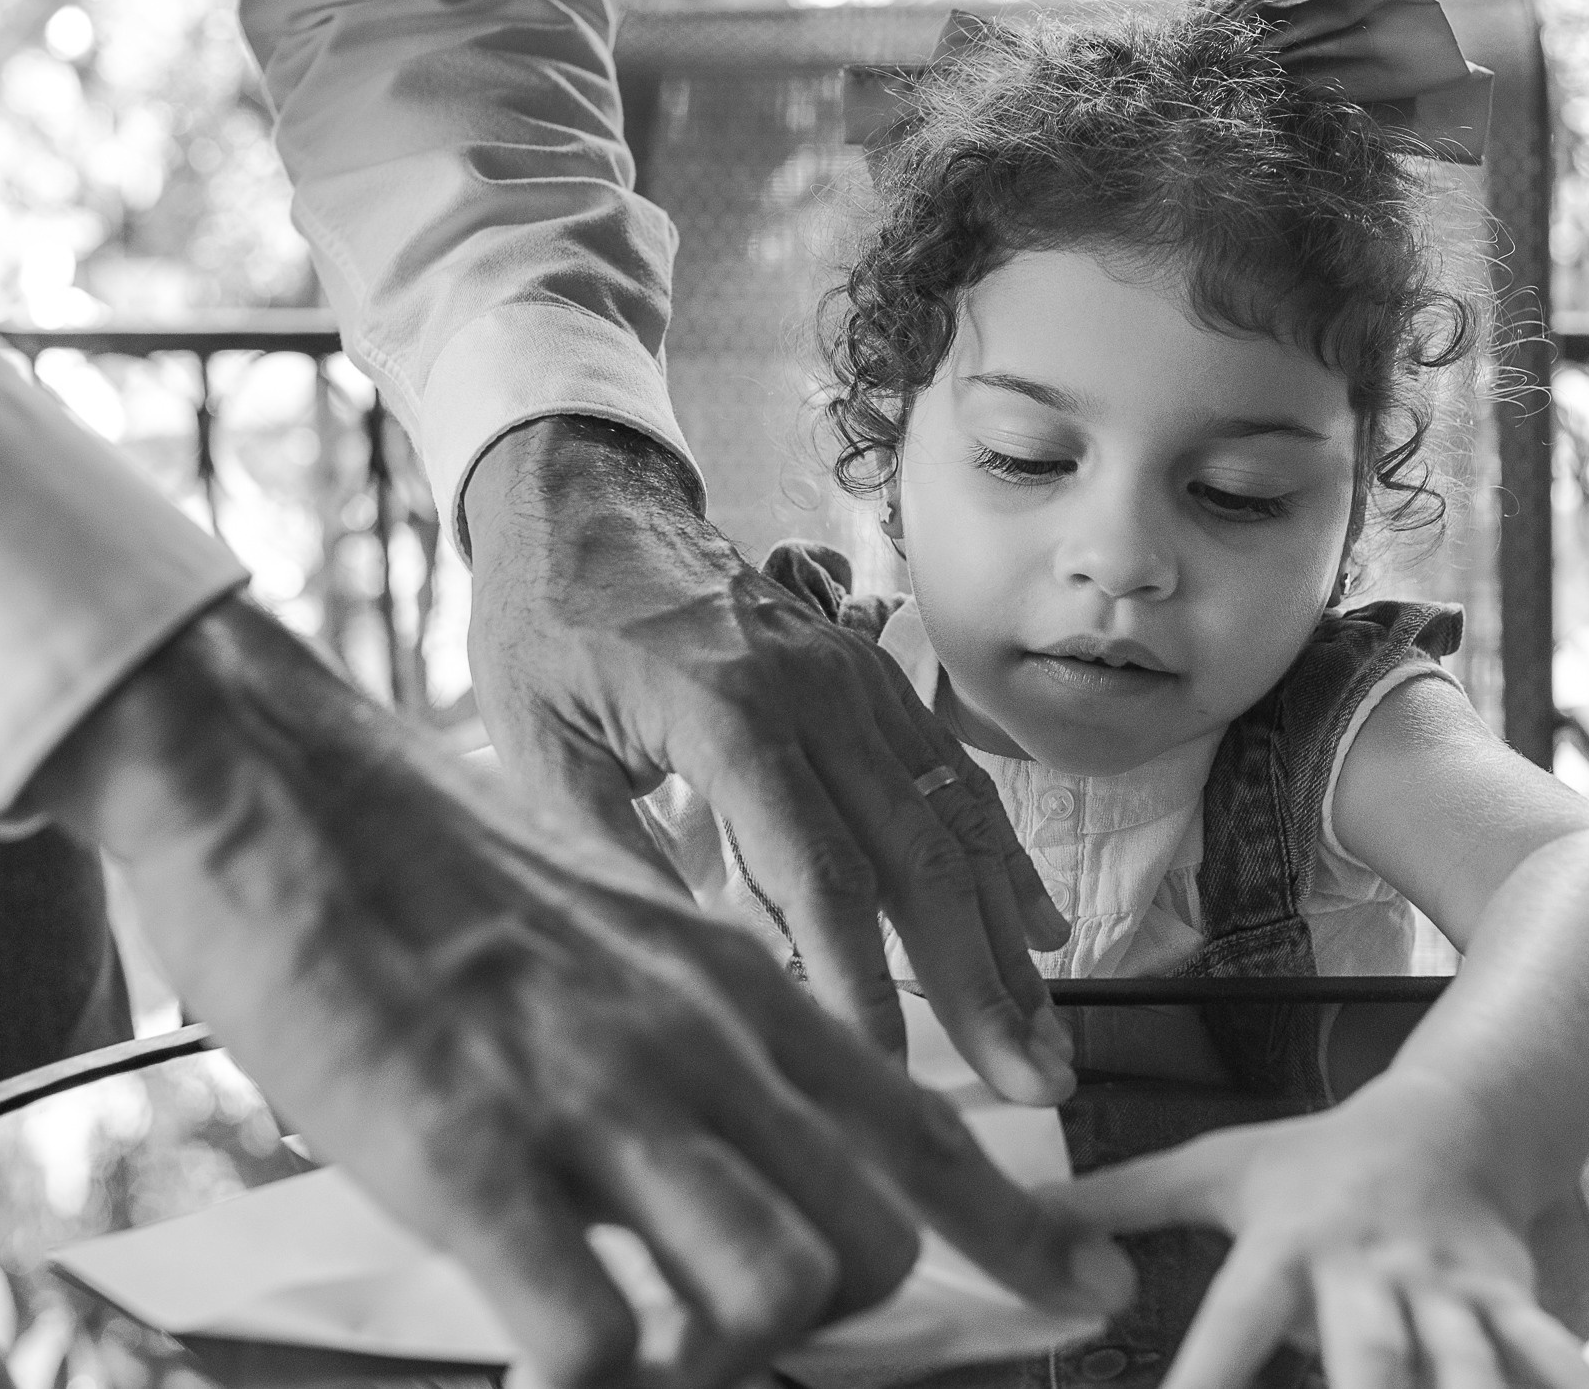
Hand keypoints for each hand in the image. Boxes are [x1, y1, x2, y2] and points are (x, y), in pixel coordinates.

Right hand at [21, 598, 1133, 1388]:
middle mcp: (695, 1038)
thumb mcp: (623, 941)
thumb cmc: (444, 882)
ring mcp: (590, 1097)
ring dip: (725, 1351)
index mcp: (735, 982)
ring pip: (774, 1288)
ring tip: (642, 1332)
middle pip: (871, 1239)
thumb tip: (771, 1168)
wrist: (281, 790)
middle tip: (739, 1324)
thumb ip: (709, 1047)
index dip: (1018, 1226)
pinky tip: (549, 1336)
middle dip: (833, 1318)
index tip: (1087, 1288)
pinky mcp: (469, 1152)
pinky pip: (596, 1331)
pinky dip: (594, 1367)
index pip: (921, 1125)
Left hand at [462, 416, 1075, 1104]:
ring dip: (1006, 938)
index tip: (886, 1074)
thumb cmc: (547, 629)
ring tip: (1049, 1034)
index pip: (819, 876)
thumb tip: (686, 978)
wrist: (583, 503)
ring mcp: (855, 678)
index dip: (861, 985)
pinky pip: (953, 774)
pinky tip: (1035, 930)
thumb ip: (614, 858)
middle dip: (979, 984)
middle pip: (919, 858)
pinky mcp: (868, 677)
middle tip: (1030, 1084)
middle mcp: (816, 694)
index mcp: (730, 716)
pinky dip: (1000, 859)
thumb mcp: (540, 747)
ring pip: (955, 820)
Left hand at [1047, 1074, 1588, 1388]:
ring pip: (1464, 1367)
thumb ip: (1116, 1201)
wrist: (1446, 1123)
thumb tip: (1021, 1220)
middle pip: (1367, 1360)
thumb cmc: (1313, 1162)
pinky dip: (1565, 1388)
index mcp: (1287, 1247)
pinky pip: (1550, 1360)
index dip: (1202, 1386)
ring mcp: (1446, 1291)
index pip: (1233, 1330)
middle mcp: (1368, 1273)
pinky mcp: (1511, 1305)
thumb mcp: (1212, 1169)